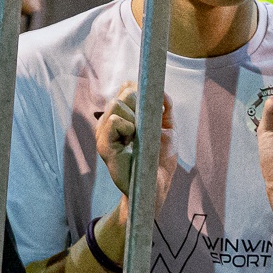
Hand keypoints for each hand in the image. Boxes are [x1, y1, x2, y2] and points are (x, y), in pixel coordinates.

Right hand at [96, 81, 174, 207]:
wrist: (157, 184)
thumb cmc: (160, 159)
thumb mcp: (169, 130)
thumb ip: (166, 109)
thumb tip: (162, 91)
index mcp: (123, 115)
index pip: (126, 88)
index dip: (141, 94)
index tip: (152, 111)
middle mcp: (110, 121)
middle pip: (123, 93)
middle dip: (140, 106)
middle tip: (145, 128)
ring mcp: (104, 133)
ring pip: (116, 104)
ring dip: (134, 118)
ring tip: (137, 137)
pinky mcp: (103, 145)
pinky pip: (113, 121)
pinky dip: (127, 126)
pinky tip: (131, 141)